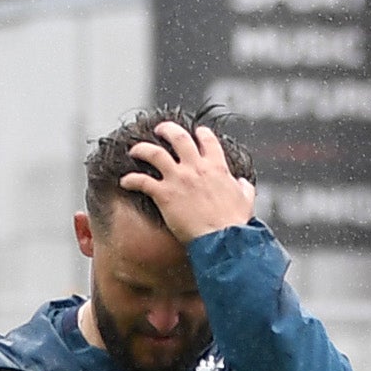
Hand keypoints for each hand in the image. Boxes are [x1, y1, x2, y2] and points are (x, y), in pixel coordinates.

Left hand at [118, 119, 254, 238]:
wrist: (223, 240)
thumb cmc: (235, 224)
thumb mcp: (245, 201)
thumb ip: (244, 189)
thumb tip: (242, 183)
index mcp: (217, 167)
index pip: (207, 140)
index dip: (200, 133)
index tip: (196, 132)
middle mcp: (196, 167)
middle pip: (178, 137)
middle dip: (166, 130)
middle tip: (159, 130)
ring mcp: (179, 179)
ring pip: (154, 153)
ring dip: (142, 149)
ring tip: (134, 150)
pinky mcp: (164, 194)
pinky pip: (142, 181)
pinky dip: (131, 179)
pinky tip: (125, 182)